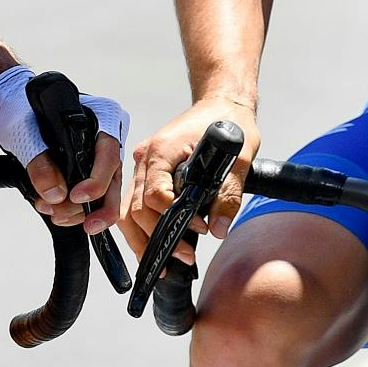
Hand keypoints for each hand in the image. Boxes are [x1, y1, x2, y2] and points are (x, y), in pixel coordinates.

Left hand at [0, 66, 128, 233]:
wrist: (11, 106)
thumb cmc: (22, 108)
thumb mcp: (25, 133)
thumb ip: (40, 163)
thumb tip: (56, 194)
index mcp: (102, 116)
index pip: (109, 152)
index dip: (97, 179)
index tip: (77, 197)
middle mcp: (106, 136)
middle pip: (114, 176)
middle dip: (100, 206)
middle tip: (88, 226)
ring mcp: (98, 154)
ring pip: (103, 190)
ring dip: (80, 209)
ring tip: (53, 212)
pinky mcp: (86, 168)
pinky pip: (89, 193)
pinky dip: (73, 207)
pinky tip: (56, 211)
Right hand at [121, 97, 258, 264]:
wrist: (222, 103)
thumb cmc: (230, 123)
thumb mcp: (240, 157)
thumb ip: (229, 193)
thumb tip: (219, 228)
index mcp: (162, 151)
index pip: (154, 195)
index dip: (174, 219)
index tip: (201, 229)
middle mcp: (145, 159)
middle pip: (135, 209)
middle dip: (157, 238)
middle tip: (185, 256)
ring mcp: (142, 166)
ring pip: (127, 212)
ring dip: (142, 240)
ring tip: (164, 263)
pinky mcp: (147, 172)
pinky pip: (134, 205)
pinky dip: (141, 229)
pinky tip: (155, 247)